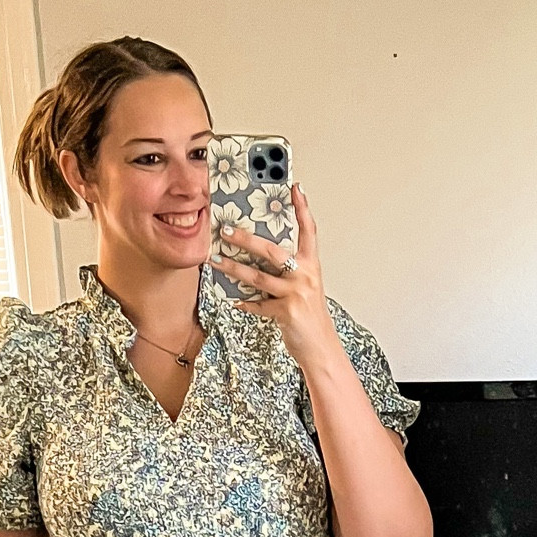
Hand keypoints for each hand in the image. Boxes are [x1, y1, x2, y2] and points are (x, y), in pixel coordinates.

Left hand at [210, 186, 339, 368]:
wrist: (321, 348)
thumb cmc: (310, 316)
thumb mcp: (305, 287)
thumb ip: (288, 271)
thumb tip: (259, 257)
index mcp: (311, 266)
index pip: (309, 231)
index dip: (303, 208)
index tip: (295, 188)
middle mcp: (305, 276)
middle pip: (272, 251)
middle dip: (246, 240)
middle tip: (226, 230)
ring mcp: (296, 295)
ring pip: (258, 278)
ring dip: (234, 269)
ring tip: (216, 260)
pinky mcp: (286, 313)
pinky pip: (258, 305)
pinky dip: (245, 303)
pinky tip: (233, 300)